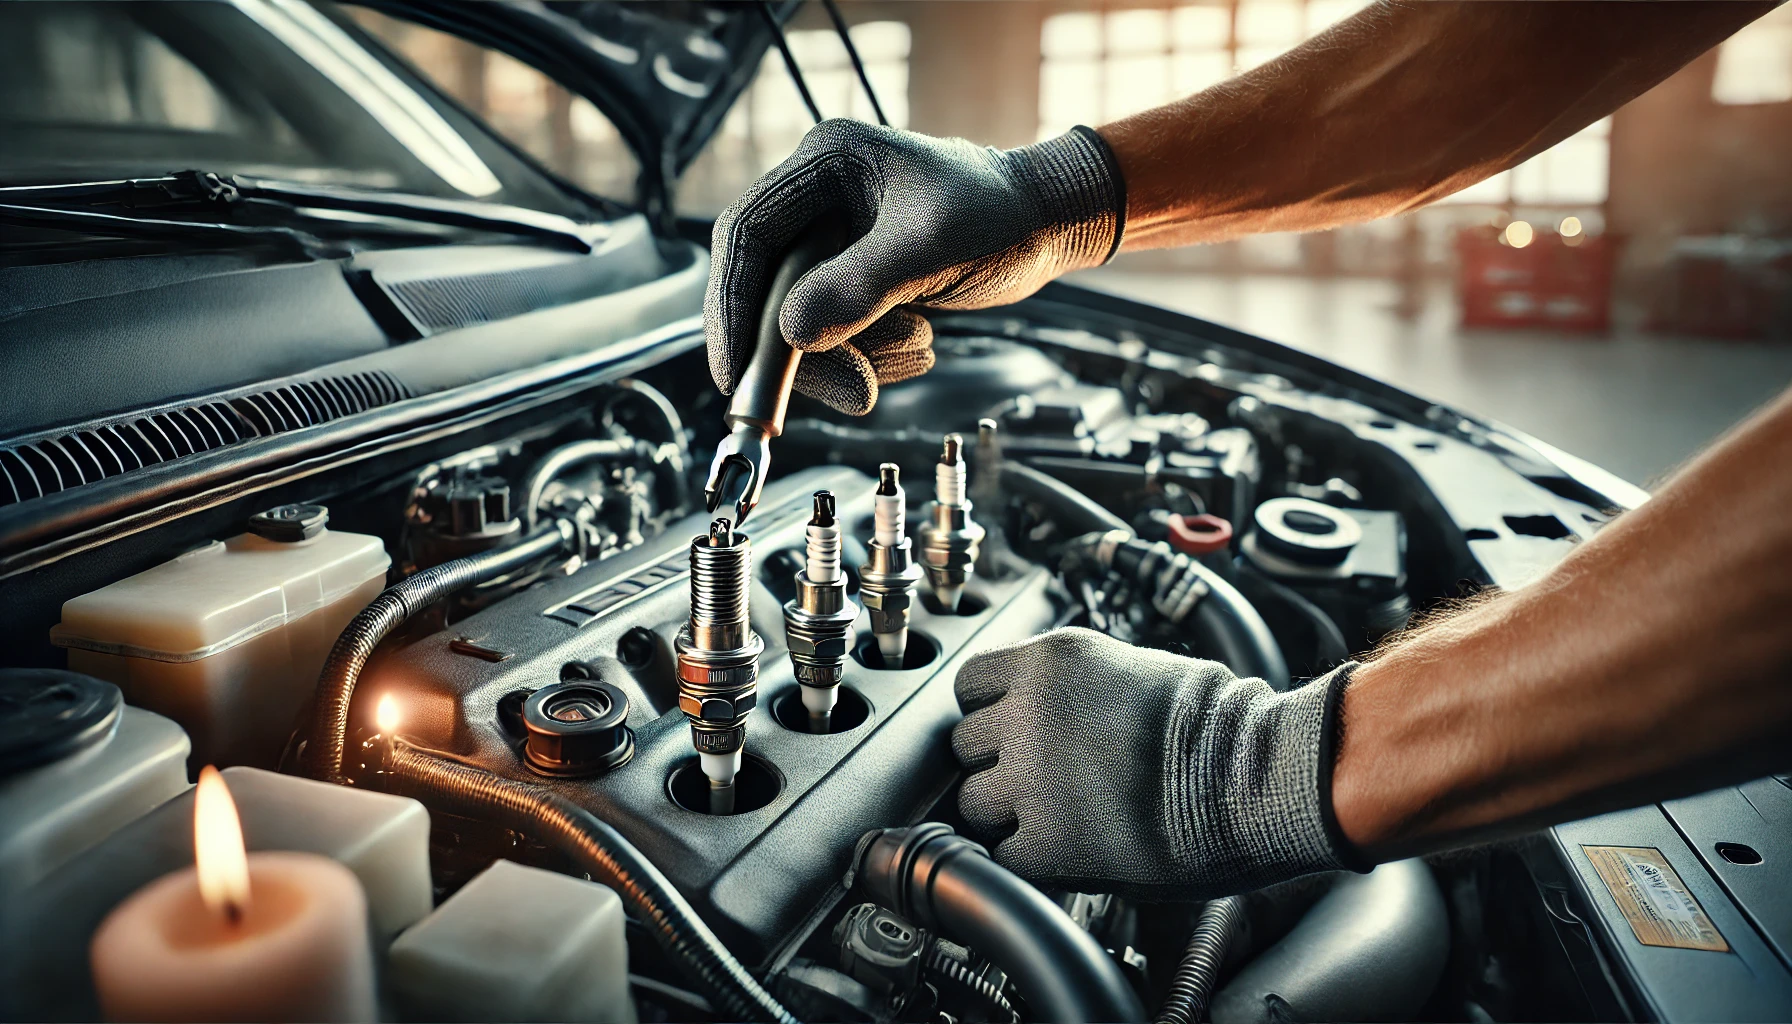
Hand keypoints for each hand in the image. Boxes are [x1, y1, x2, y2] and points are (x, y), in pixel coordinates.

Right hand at [705, 120, 1121, 414]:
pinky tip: (919, 341)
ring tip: (919, 346)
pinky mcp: (852, 279)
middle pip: (767, 288)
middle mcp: (819, 200)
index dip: (731, 304)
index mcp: (825, 163)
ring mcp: (833, 243)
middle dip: (803, 352)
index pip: (746, 234)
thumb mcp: (932, 247)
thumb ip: (860, 288)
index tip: (737, 371)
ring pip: (800, 323)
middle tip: (852, 391)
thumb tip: (793, 334)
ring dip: (852, 357)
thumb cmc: (1003, 213)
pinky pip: (834, 335)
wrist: (1050, 223)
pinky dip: (870, 357)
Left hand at [951, 628, 1358, 899]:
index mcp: (1051, 661)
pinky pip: (1005, 854)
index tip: (1010, 731)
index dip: (989, 713)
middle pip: (965, 744)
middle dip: (998, 763)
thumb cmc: (1218, 727)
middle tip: (1043, 779)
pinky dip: (1032, 858)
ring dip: (1006, 813)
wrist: (1260, 778)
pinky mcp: (1045, 840)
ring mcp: (1032, 777)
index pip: (969, 684)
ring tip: (1060, 815)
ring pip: (973, 801)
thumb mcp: (1131, 668)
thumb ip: (1067, 685)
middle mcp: (1030, 711)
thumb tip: (1029, 704)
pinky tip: (1073, 846)